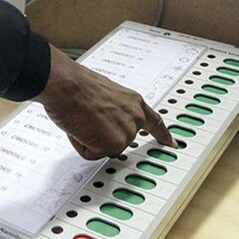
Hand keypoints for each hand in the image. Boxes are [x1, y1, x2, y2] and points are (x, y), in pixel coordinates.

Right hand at [33, 44, 176, 159]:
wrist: (67, 86)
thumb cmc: (78, 85)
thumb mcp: (105, 94)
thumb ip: (113, 109)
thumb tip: (103, 119)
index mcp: (133, 102)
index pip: (154, 122)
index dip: (162, 134)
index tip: (171, 143)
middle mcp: (134, 118)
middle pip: (119, 141)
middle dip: (102, 136)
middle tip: (89, 122)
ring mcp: (126, 133)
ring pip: (103, 148)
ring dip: (89, 138)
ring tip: (82, 118)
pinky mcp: (113, 145)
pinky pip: (91, 153)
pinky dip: (81, 144)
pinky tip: (79, 126)